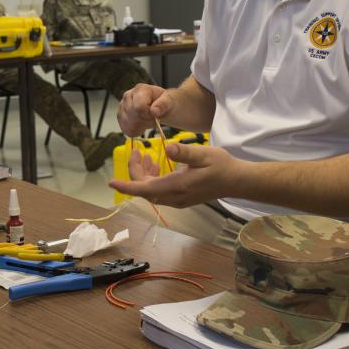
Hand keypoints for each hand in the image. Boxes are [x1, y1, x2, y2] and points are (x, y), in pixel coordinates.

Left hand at [109, 142, 239, 207]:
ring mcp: (177, 200)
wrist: (236, 182)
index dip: (126, 186)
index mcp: (177, 186)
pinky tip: (156, 164)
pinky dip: (152, 178)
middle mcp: (174, 197)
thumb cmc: (222, 166)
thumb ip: (184, 152)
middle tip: (137, 150)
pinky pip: (159, 191)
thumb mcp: (204, 154)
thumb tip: (167, 148)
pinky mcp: (180, 199)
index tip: (112, 182)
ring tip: (145, 155)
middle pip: (144, 189)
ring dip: (143, 175)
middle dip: (135, 171)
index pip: (145, 189)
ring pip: (150, 191)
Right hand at [117, 83, 170, 136]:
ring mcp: (123, 105)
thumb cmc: (167, 102)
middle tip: (153, 118)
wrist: (165, 106)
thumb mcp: (170, 101)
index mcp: (141, 89)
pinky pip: (125, 128)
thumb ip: (163, 104)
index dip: (148, 115)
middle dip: (145, 121)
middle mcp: (128, 95)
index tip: (155, 114)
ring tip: (148, 120)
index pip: (138, 108)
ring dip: (140, 126)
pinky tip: (142, 126)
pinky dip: (135, 130)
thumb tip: (154, 111)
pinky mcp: (121, 115)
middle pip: (132, 117)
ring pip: (128, 124)